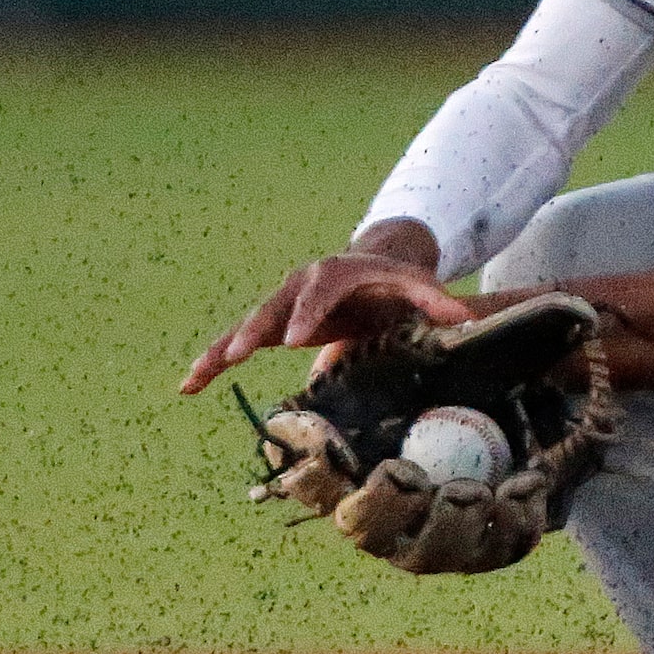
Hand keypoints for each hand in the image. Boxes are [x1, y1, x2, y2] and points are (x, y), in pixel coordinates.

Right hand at [181, 245, 466, 394]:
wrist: (371, 267)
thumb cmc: (395, 282)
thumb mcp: (417, 285)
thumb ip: (437, 301)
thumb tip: (464, 318)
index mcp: (336, 273)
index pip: (320, 291)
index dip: (307, 313)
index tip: (296, 339)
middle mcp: (301, 284)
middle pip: (273, 306)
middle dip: (255, 330)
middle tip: (237, 355)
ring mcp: (282, 303)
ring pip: (246, 325)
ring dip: (222, 349)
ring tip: (195, 377)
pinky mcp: (270, 324)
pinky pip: (237, 342)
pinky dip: (214, 361)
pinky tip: (190, 386)